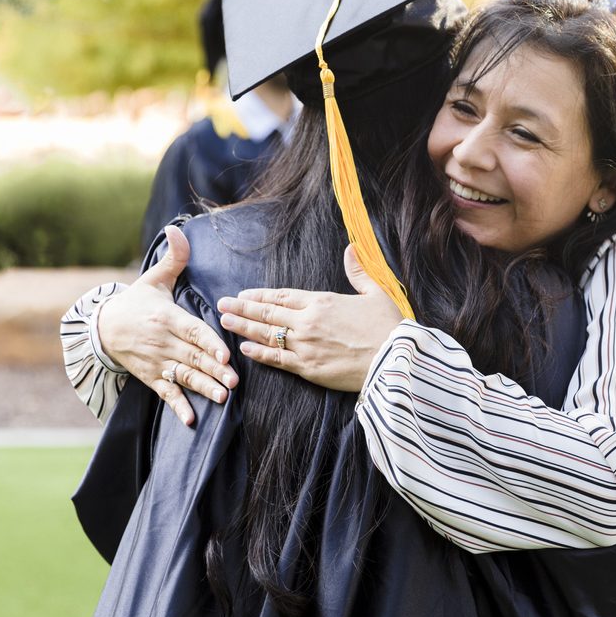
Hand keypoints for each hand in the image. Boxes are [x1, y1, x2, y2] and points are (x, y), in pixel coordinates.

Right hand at [96, 225, 236, 425]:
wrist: (102, 327)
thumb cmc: (137, 301)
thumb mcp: (153, 279)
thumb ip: (173, 258)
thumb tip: (178, 230)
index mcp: (167, 317)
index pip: (192, 330)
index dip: (209, 342)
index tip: (225, 353)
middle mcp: (162, 342)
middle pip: (192, 357)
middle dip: (213, 370)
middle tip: (234, 382)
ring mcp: (156, 361)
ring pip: (183, 376)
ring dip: (202, 388)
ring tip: (223, 398)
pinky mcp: (151, 377)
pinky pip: (166, 393)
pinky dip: (178, 406)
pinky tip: (192, 420)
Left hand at [217, 245, 402, 392]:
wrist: (394, 360)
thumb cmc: (388, 326)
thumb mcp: (377, 291)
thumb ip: (359, 270)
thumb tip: (351, 248)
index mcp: (322, 301)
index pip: (282, 296)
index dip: (260, 295)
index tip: (243, 293)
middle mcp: (308, 321)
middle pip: (267, 313)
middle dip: (242, 308)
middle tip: (221, 304)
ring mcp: (306, 345)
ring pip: (266, 335)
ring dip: (243, 327)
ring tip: (224, 322)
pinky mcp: (308, 368)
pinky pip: (277, 359)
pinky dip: (259, 354)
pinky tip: (244, 349)